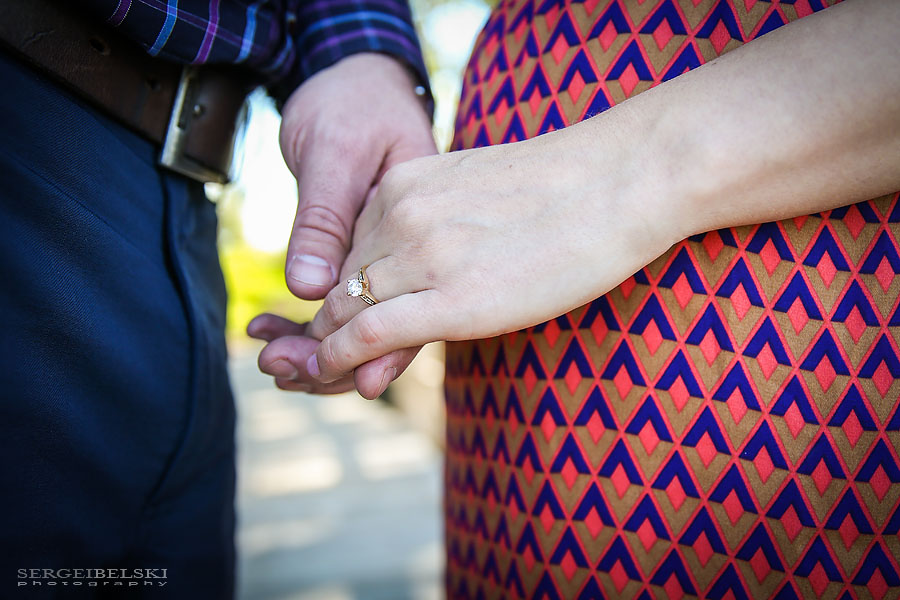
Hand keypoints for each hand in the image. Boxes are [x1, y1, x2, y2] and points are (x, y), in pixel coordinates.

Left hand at [250, 52, 436, 395]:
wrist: (355, 76)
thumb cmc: (351, 102)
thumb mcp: (335, 151)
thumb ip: (323, 218)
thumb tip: (306, 287)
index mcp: (418, 221)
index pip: (401, 303)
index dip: (361, 348)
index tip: (309, 371)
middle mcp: (410, 244)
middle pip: (381, 321)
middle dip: (328, 355)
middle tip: (274, 367)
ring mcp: (391, 248)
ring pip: (361, 314)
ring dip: (316, 341)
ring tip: (269, 355)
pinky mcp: (368, 246)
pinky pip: (344, 293)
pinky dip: (310, 315)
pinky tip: (273, 325)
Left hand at [301, 123, 680, 385]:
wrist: (617, 182)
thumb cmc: (562, 190)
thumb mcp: (474, 190)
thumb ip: (434, 220)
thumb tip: (422, 263)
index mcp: (403, 183)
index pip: (346, 247)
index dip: (336, 290)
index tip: (338, 318)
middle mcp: (400, 214)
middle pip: (340, 281)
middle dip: (326, 321)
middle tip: (316, 353)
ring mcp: (422, 254)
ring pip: (346, 308)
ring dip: (330, 344)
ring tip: (325, 371)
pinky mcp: (449, 299)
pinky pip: (369, 332)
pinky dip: (340, 356)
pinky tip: (333, 371)